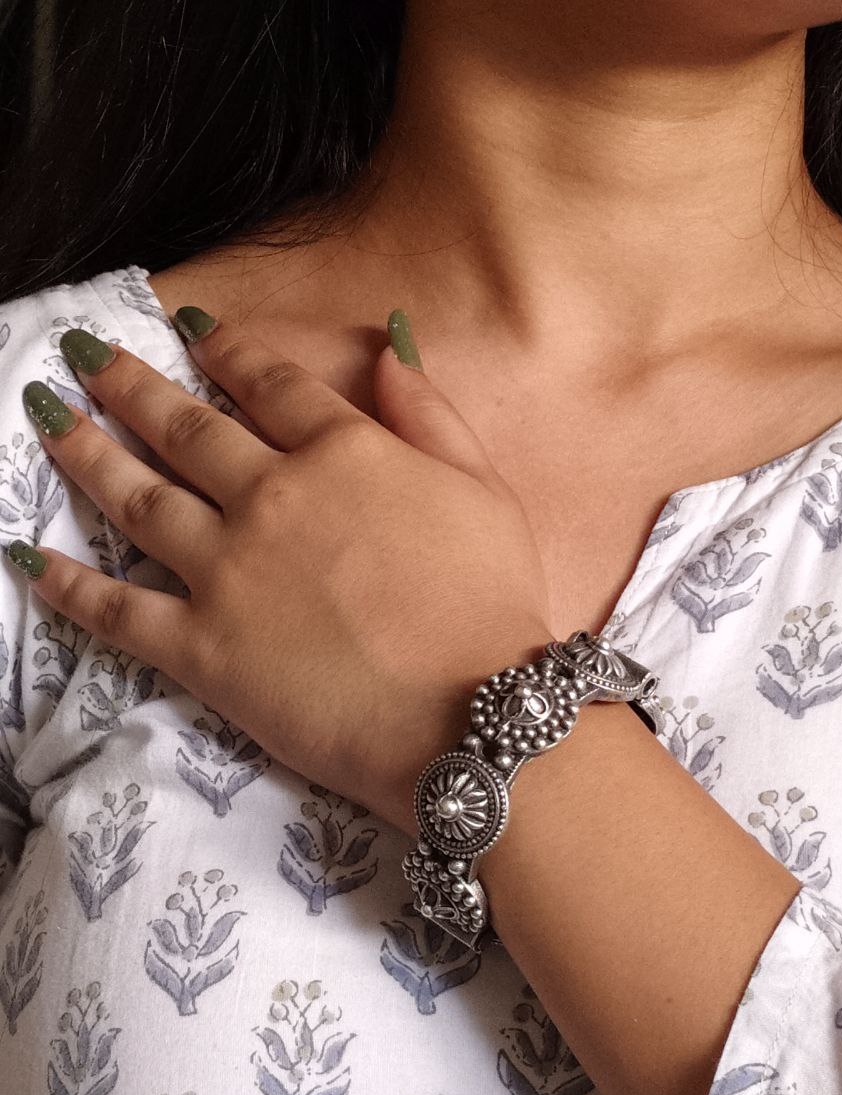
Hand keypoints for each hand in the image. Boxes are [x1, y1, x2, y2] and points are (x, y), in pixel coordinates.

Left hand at [11, 310, 554, 830]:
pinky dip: (68, 583)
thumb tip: (387, 345)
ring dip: (84, 452)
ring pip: (137, 499)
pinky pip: (119, 608)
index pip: (271, 384)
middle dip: (129, 384)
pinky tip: (27, 555)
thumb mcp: (484, 490)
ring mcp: (228, 571)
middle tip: (82, 354)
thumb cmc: (492, 605)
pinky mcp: (202, 647)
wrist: (470, 715)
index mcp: (343, 453)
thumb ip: (430, 413)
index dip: (227, 350)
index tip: (189, 328)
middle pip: (185, 428)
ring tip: (45, 417)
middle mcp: (271, 496)